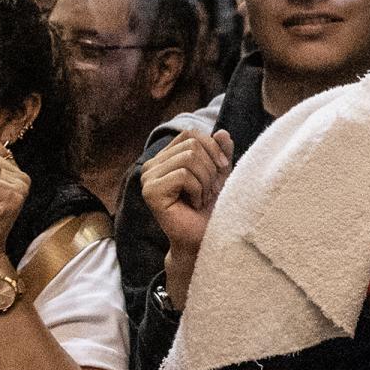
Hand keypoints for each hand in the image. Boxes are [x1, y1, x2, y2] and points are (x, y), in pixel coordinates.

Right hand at [141, 128, 234, 262]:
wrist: (205, 237)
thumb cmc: (211, 207)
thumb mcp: (220, 174)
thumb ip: (221, 152)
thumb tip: (222, 132)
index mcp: (164, 157)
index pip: (190, 134)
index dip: (212, 148)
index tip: (222, 169)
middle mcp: (151, 165)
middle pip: (192, 144)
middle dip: (210, 168)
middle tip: (209, 191)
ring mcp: (148, 178)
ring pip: (189, 158)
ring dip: (205, 181)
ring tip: (202, 198)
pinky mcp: (150, 192)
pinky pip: (183, 175)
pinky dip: (198, 190)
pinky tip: (194, 204)